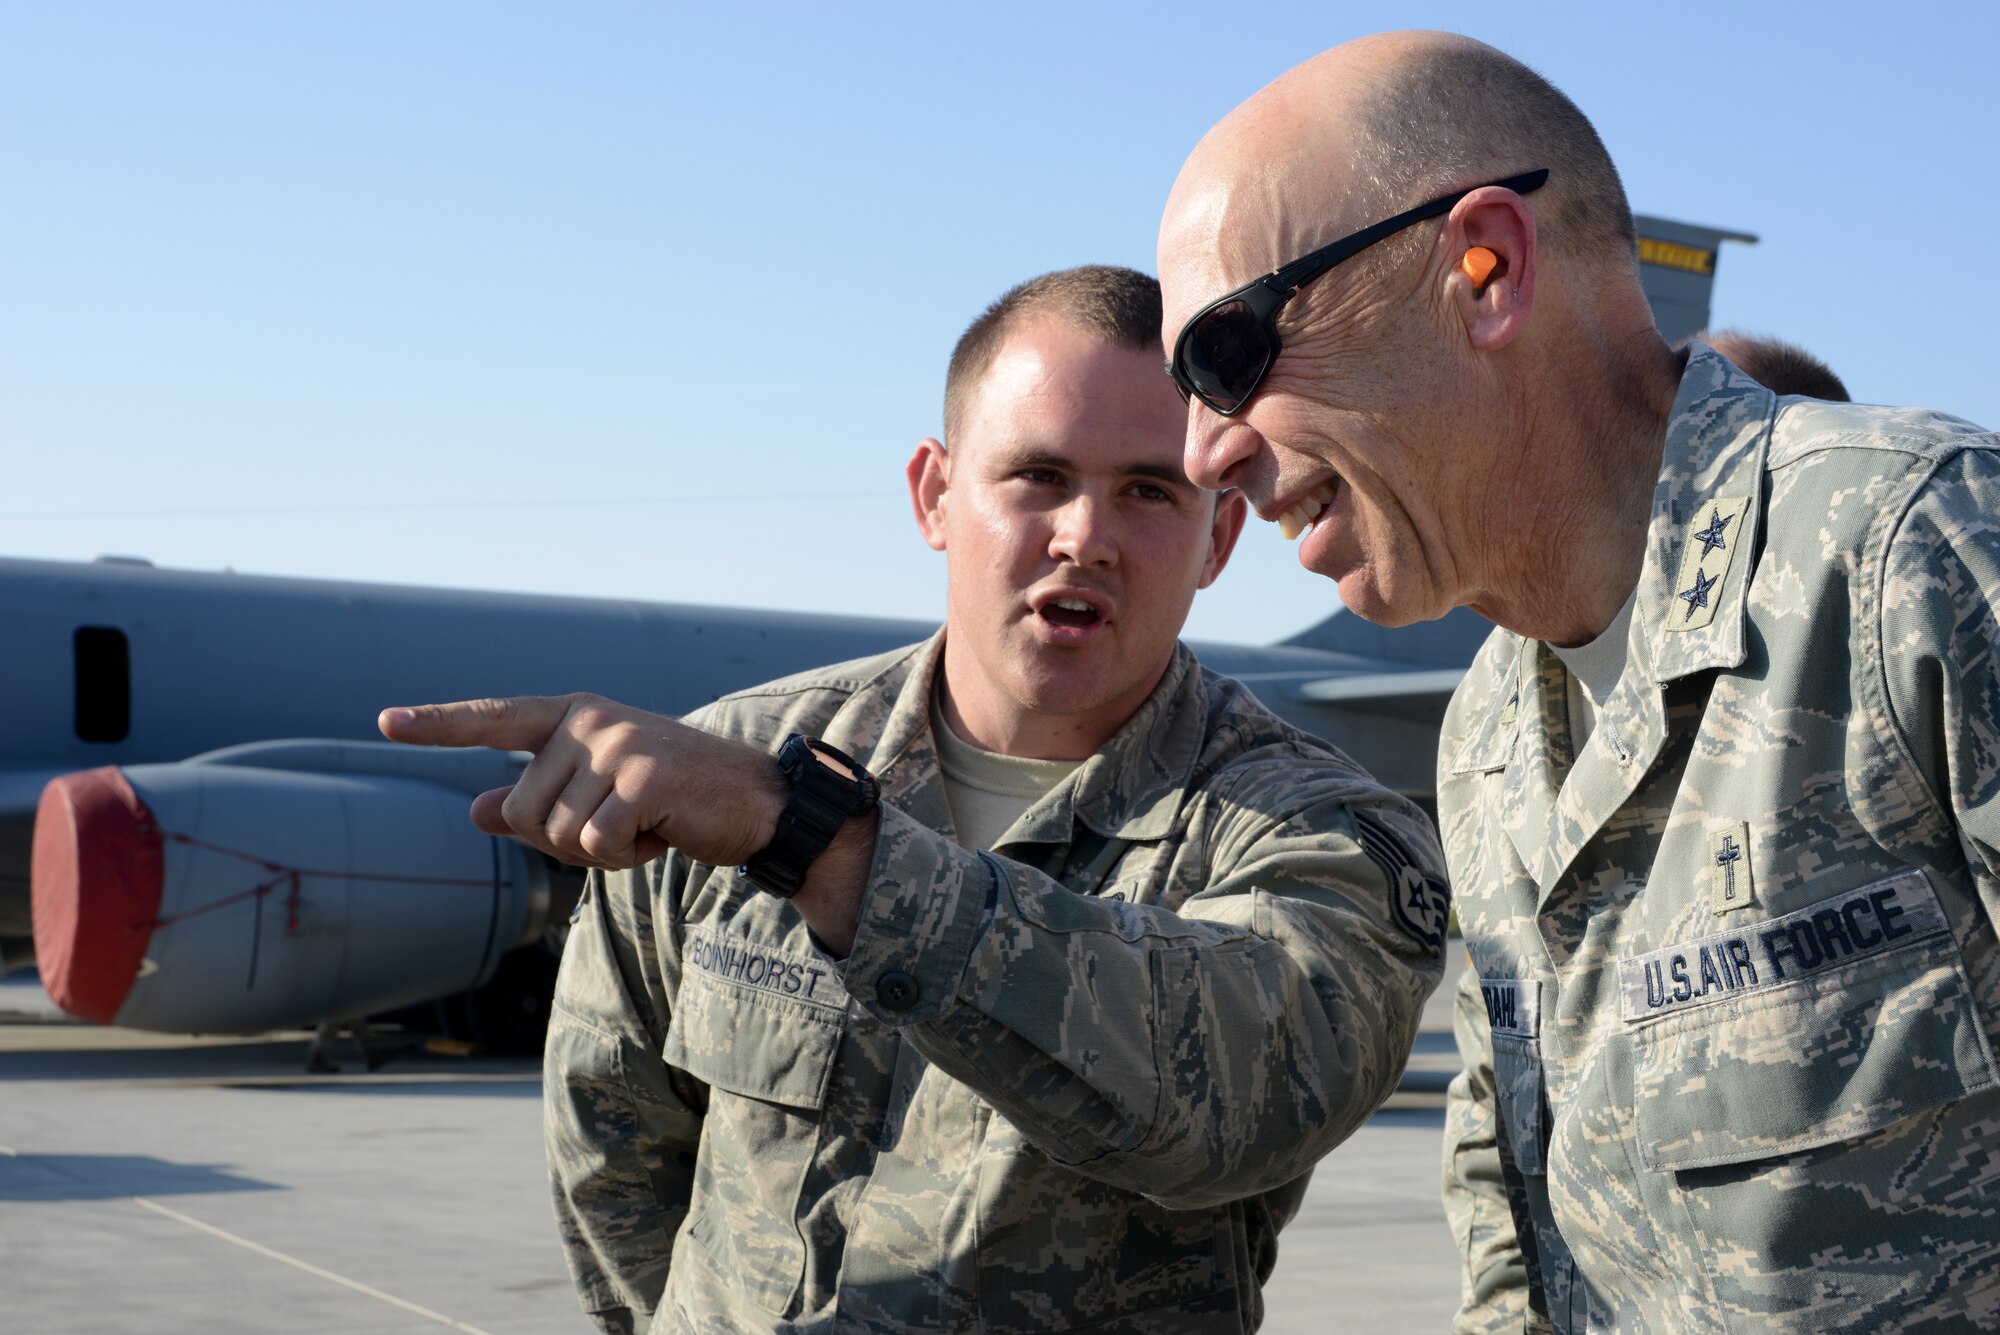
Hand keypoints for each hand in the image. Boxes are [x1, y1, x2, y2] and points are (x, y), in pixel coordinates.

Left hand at [377, 695, 785, 870]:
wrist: (759, 804)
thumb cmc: (677, 801)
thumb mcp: (601, 798)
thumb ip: (539, 802)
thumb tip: (477, 810)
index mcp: (574, 717)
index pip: (495, 720)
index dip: (438, 724)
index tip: (384, 722)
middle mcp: (589, 720)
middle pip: (523, 812)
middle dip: (565, 842)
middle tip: (623, 826)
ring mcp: (617, 743)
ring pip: (558, 834)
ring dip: (602, 852)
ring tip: (648, 824)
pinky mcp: (644, 774)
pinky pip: (596, 844)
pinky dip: (627, 857)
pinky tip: (663, 832)